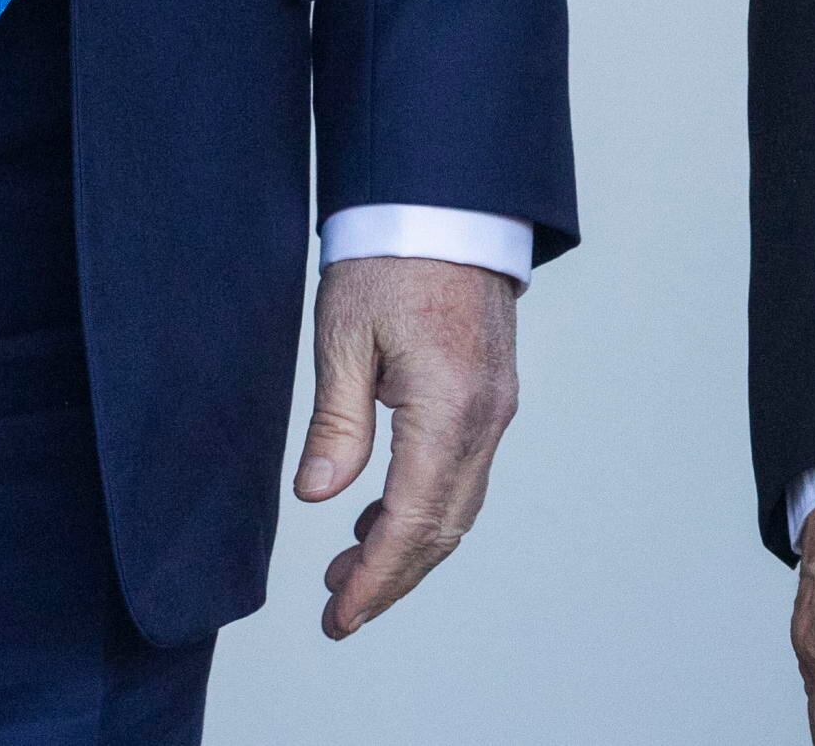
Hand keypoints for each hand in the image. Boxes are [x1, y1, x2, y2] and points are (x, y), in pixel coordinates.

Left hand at [294, 254, 519, 636]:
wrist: (446, 198)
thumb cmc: (390, 256)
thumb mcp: (343, 337)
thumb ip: (335, 424)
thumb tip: (317, 498)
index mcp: (448, 409)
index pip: (413, 522)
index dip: (376, 579)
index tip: (341, 617)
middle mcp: (486, 418)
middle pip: (444, 528)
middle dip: (392, 577)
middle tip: (338, 609)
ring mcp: (497, 407)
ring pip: (459, 505)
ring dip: (408, 545)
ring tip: (346, 570)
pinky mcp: (492, 393)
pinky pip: (464, 471)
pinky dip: (426, 506)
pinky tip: (381, 513)